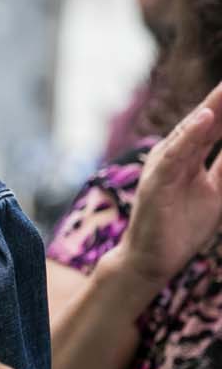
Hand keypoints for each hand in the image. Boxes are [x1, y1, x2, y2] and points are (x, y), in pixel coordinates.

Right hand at [115, 80, 221, 287]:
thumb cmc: (180, 228)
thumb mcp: (216, 193)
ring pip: (190, 130)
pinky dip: (189, 135)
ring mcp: (162, 166)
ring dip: (212, 108)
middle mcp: (174, 155)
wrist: (152, 260)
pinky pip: (175, 154)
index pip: (215, 125)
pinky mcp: (155, 181)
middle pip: (204, 121)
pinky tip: (205, 118)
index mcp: (189, 157)